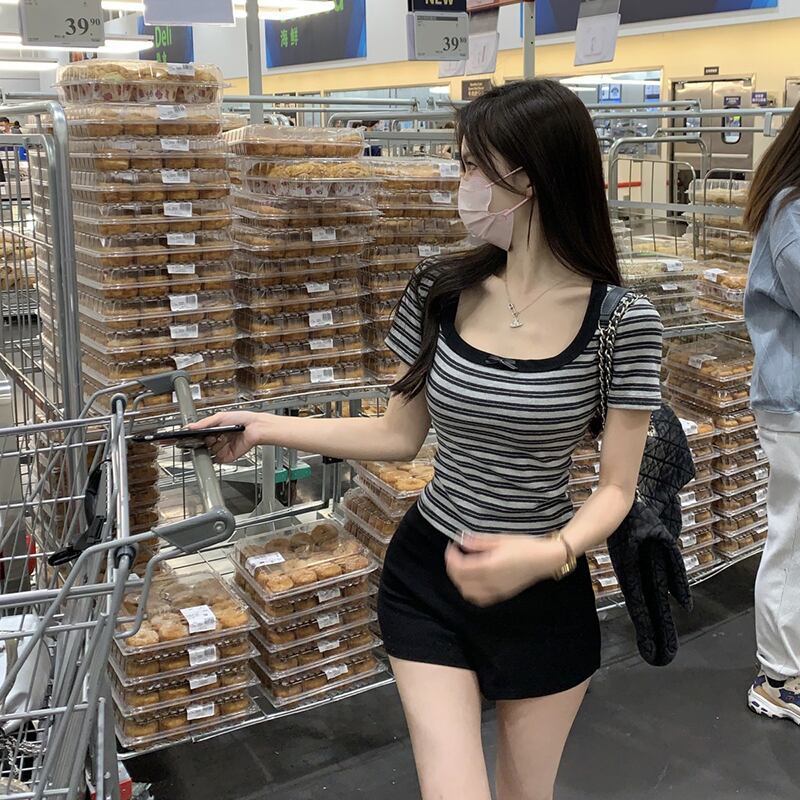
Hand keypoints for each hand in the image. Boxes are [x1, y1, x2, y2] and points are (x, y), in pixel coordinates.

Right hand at [188, 411, 271, 463]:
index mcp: (214, 430)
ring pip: (209, 453)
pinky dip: (215, 456)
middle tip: (207, 437)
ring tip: (218, 439)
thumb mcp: (220, 417)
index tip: (186, 438)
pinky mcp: (227, 457)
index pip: (199, 436)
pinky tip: (218, 449)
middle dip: (203, 442)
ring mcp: (222, 449)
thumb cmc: (242, 419)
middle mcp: (217, 440)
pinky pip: (217, 460)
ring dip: (211, 447)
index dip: (192, 438)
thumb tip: (190, 426)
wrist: (255, 428)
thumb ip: (204, 422)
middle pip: (203, 445)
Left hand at [445, 534, 566, 606]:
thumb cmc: (524, 546)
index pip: (458, 567)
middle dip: (452, 567)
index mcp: (487, 567)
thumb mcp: (499, 539)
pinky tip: (473, 580)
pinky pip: (479, 599)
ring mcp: (495, 591)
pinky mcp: (501, 595)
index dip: (450, 556)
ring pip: (467, 592)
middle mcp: (488, 582)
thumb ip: (478, 542)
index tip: (452, 545)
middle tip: (455, 554)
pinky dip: (470, 591)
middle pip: (460, 581)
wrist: (544, 560)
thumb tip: (461, 540)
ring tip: (462, 566)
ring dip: (460, 581)